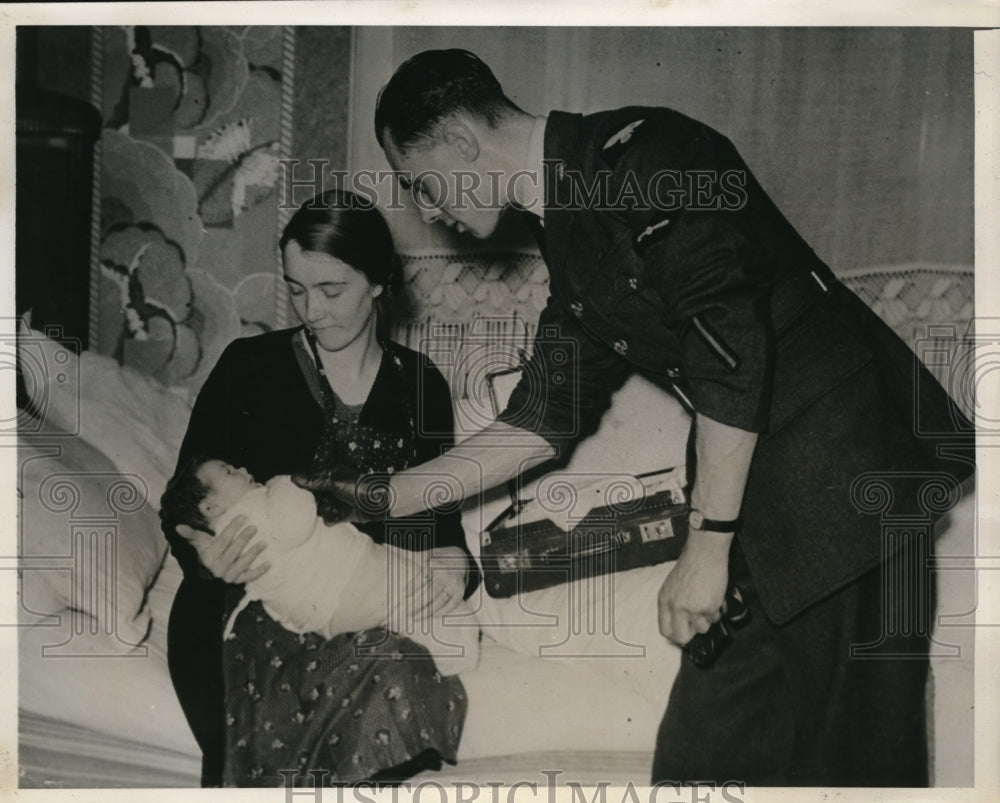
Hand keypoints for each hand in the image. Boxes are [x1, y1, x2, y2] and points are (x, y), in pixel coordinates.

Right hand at [175, 515, 269, 583]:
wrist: (204, 580)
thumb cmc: (204, 556)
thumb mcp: (198, 545)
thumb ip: (191, 535)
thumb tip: (178, 526)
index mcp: (210, 555)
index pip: (222, 540)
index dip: (232, 529)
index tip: (243, 517)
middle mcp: (219, 566)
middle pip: (233, 551)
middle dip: (243, 539)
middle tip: (254, 527)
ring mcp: (228, 575)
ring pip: (242, 564)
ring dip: (253, 553)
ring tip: (264, 543)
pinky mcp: (236, 581)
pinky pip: (248, 577)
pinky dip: (258, 572)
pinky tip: (269, 564)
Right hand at [292, 468, 392, 523]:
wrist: (377, 503)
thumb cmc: (358, 487)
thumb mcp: (334, 483)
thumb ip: (314, 482)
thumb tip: (294, 478)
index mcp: (328, 477)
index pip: (309, 482)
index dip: (303, 488)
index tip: (298, 493)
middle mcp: (330, 489)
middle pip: (313, 498)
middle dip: (315, 502)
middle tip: (321, 502)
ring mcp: (334, 502)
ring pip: (319, 509)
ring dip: (325, 510)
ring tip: (333, 508)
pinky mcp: (339, 514)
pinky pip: (328, 519)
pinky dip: (331, 518)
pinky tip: (338, 515)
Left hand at [384, 548, 464, 629]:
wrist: (460, 559)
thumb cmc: (434, 559)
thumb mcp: (422, 554)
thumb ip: (404, 554)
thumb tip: (383, 544)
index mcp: (435, 563)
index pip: (423, 576)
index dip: (412, 586)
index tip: (402, 594)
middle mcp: (445, 574)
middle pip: (429, 592)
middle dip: (416, 603)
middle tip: (404, 612)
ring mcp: (453, 584)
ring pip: (438, 601)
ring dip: (425, 611)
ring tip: (413, 618)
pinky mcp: (459, 593)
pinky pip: (449, 606)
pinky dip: (438, 613)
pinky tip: (428, 618)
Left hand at [657, 530, 730, 645]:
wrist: (705, 553)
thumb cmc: (691, 565)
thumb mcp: (672, 585)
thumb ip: (673, 604)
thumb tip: (680, 623)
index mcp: (664, 600)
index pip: (665, 629)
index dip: (675, 634)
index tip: (683, 631)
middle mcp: (676, 607)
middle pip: (681, 637)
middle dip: (691, 634)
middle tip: (697, 624)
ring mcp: (692, 609)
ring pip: (702, 629)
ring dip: (707, 619)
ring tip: (707, 602)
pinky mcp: (708, 607)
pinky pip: (715, 618)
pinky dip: (717, 610)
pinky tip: (714, 596)